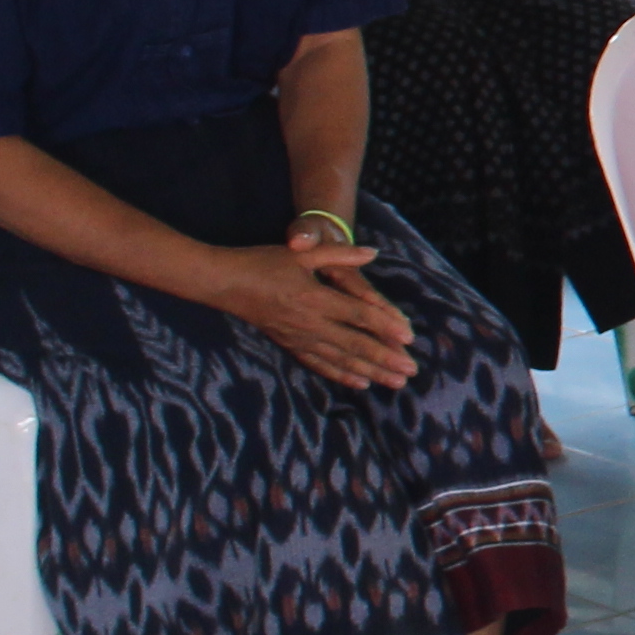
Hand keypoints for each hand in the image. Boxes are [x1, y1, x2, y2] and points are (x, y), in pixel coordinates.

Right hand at [218, 235, 416, 389]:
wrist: (222, 283)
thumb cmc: (261, 262)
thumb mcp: (301, 253)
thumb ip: (339, 254)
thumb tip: (373, 252)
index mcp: (314, 298)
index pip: (359, 315)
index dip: (386, 326)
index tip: (410, 338)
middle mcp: (309, 323)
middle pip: (355, 344)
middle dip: (385, 358)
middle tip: (412, 370)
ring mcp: (298, 337)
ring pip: (340, 359)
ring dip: (370, 371)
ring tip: (395, 382)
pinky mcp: (288, 344)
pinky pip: (318, 364)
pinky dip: (340, 374)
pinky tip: (360, 382)